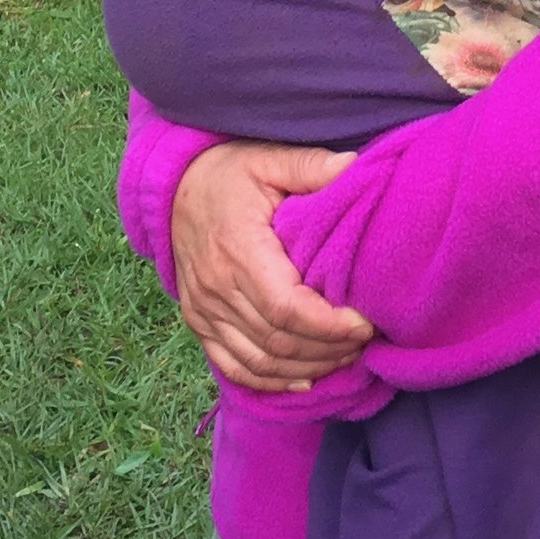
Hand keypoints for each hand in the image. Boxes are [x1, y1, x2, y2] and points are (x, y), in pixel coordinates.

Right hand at [170, 141, 375, 392]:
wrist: (174, 186)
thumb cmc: (228, 173)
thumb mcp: (268, 158)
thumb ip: (310, 165)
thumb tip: (354, 166)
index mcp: (239, 250)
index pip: (287, 307)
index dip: (329, 325)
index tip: (365, 323)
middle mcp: (216, 287)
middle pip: (278, 340)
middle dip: (328, 348)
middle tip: (364, 341)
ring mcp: (203, 309)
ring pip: (259, 360)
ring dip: (306, 367)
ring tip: (344, 356)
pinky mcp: (198, 321)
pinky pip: (233, 365)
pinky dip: (269, 380)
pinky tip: (303, 378)